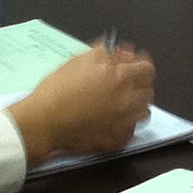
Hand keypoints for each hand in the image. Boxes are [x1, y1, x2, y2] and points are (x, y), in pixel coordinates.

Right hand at [7, 42, 154, 165]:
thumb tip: (122, 52)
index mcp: (120, 77)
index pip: (147, 68)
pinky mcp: (118, 140)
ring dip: (135, 104)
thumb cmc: (57, 92)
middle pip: (148, 90)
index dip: (140, 65)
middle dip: (138, 84)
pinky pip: (133, 130)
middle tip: (122, 84)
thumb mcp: (79, 60)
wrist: (44, 122)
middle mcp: (128, 100)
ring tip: (117, 103)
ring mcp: (125, 122)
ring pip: (144, 111)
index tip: (134, 66)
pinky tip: (111, 119)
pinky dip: (126, 123)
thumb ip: (106, 53)